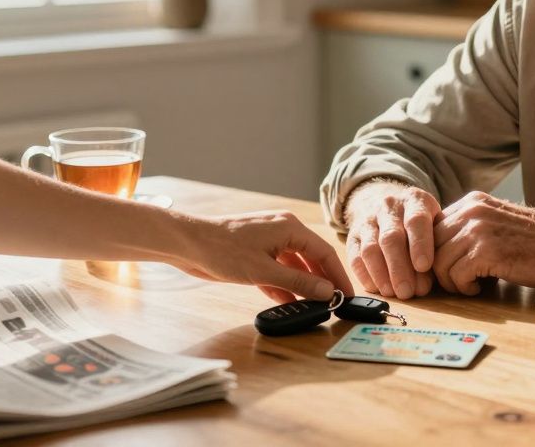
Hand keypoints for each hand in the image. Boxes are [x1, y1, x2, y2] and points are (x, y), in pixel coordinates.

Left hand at [173, 210, 354, 303]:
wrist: (187, 244)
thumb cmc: (223, 249)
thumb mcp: (264, 270)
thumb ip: (298, 281)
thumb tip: (326, 291)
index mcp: (289, 227)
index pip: (324, 252)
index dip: (338, 275)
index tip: (347, 296)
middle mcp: (282, 231)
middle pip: (311, 259)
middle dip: (322, 282)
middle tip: (333, 304)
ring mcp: (267, 243)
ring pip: (294, 266)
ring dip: (302, 286)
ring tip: (312, 307)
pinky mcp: (254, 255)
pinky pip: (276, 271)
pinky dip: (283, 286)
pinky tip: (288, 302)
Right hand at [343, 180, 440, 299]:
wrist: (390, 207)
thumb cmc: (421, 224)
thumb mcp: (435, 223)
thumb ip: (435, 247)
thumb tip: (426, 282)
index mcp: (414, 200)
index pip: (416, 220)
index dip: (420, 244)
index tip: (424, 266)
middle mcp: (389, 206)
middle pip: (391, 238)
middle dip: (399, 268)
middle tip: (407, 291)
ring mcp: (368, 220)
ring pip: (371, 249)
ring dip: (382, 275)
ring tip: (393, 293)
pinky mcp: (353, 236)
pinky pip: (355, 258)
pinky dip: (365, 276)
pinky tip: (377, 289)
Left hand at [432, 192, 534, 294]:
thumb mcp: (496, 222)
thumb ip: (470, 227)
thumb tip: (439, 250)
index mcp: (472, 202)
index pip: (432, 227)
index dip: (434, 252)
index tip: (446, 268)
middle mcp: (471, 211)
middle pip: (430, 245)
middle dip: (438, 269)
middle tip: (455, 282)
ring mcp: (477, 230)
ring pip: (438, 262)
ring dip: (451, 281)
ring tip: (469, 285)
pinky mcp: (485, 252)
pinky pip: (456, 275)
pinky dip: (464, 287)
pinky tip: (479, 288)